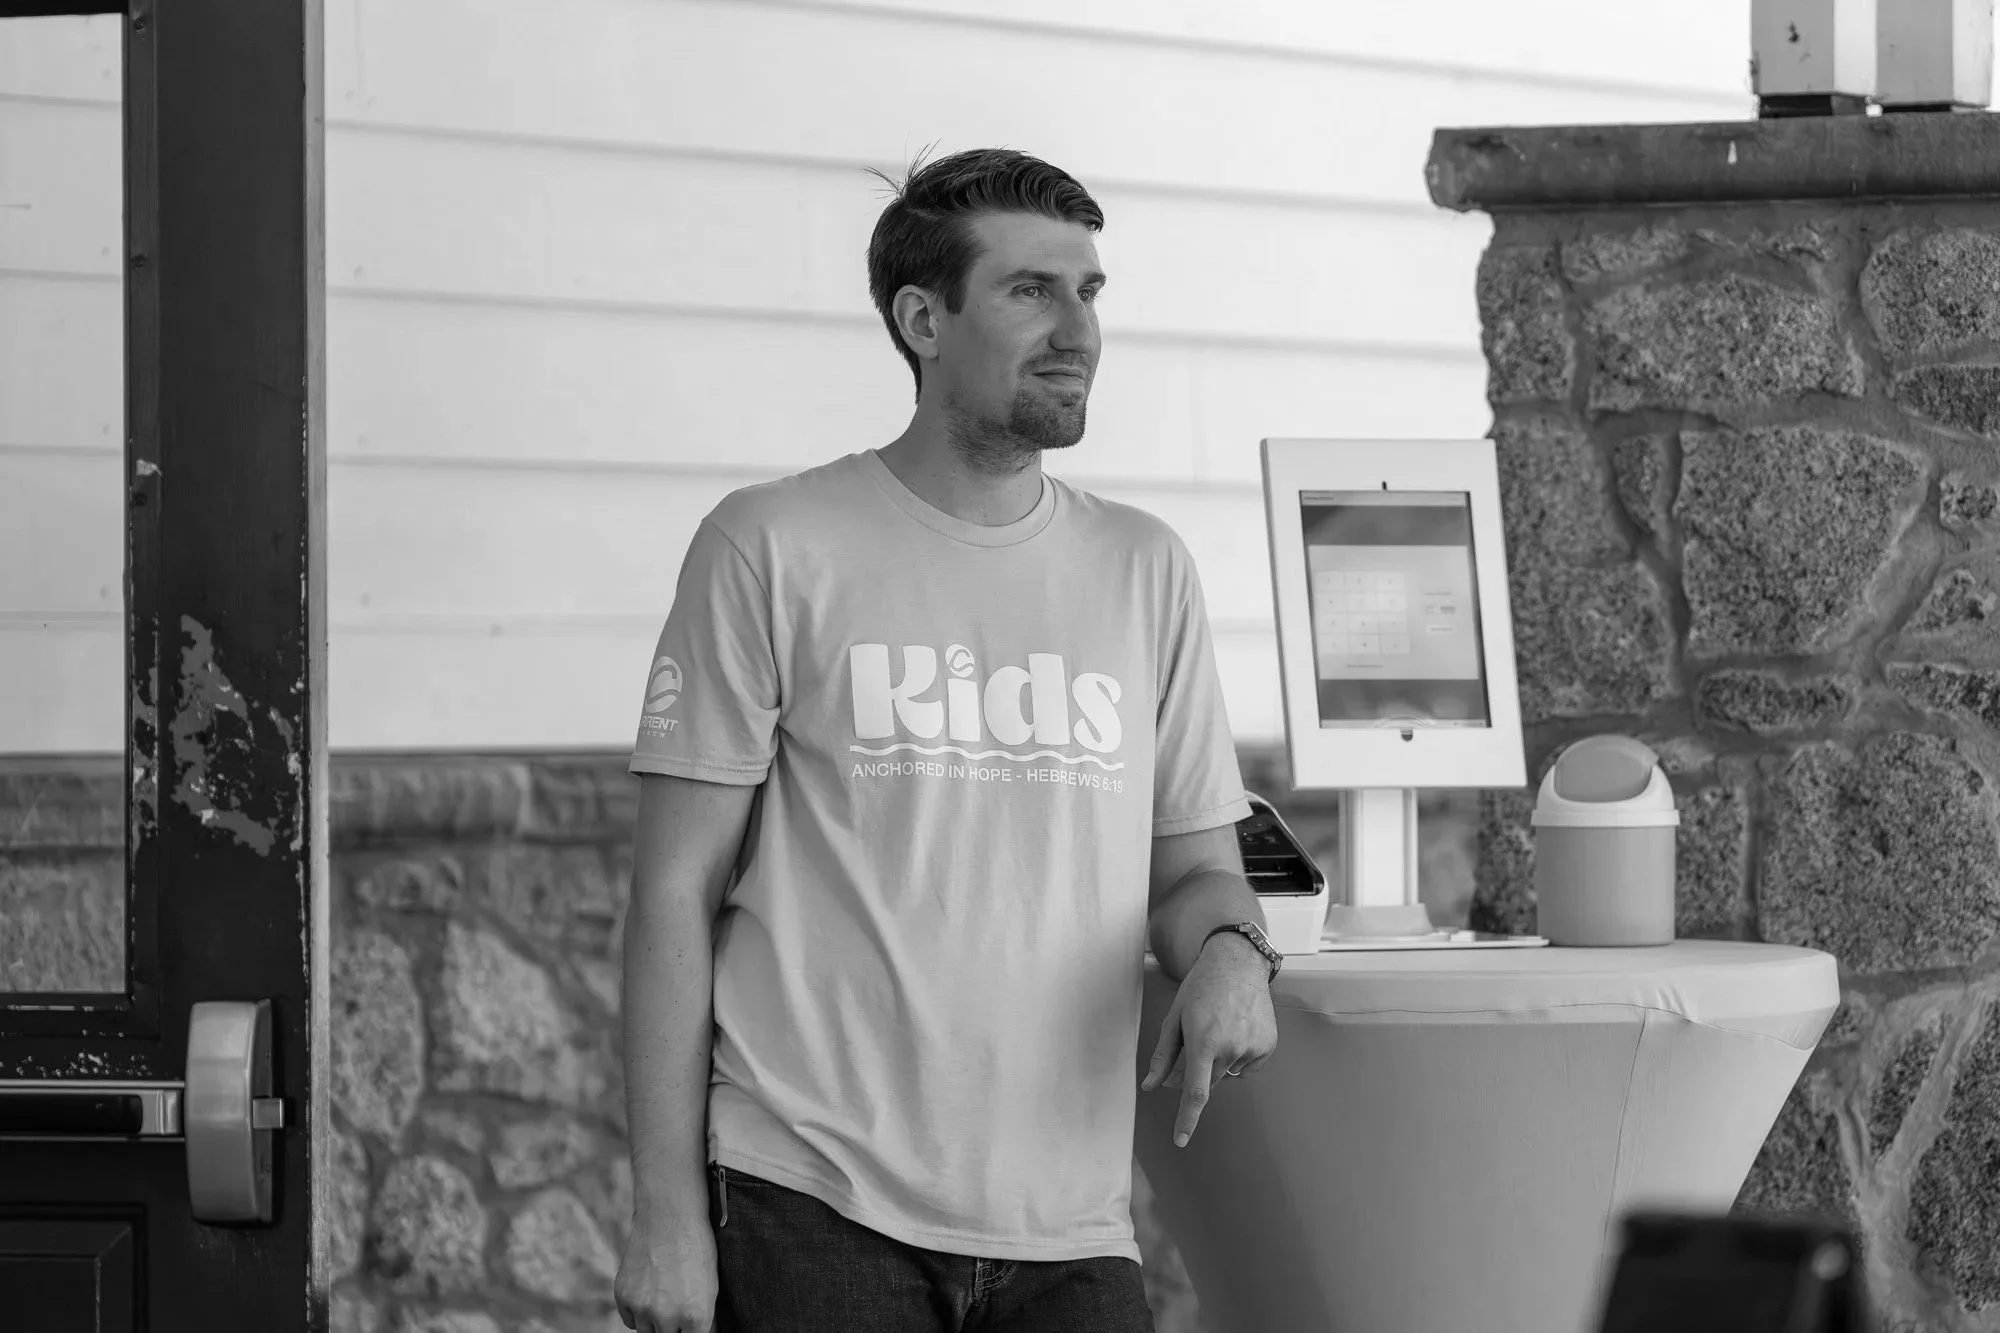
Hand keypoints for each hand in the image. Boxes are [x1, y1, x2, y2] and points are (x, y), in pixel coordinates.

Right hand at [615, 1209, 719, 1332]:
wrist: (670, 1216)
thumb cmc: (697, 1247)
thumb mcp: (711, 1285)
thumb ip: (704, 1318)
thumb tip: (700, 1332)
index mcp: (696, 1315)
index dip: (691, 1332)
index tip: (688, 1326)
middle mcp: (667, 1316)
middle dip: (674, 1329)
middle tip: (676, 1313)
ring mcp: (642, 1307)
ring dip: (655, 1324)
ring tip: (664, 1301)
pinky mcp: (623, 1296)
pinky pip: (630, 1320)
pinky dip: (638, 1314)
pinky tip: (649, 1295)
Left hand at [1139, 933, 1276, 1146]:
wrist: (1238, 964)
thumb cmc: (1200, 989)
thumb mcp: (1175, 1018)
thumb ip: (1163, 1056)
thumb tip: (1151, 1087)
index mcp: (1203, 1041)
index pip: (1195, 1092)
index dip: (1187, 1119)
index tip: (1180, 1141)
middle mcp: (1231, 1048)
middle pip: (1208, 1082)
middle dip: (1196, 1074)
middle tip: (1193, 1043)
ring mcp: (1252, 1047)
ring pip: (1227, 1074)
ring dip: (1219, 1061)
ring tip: (1220, 1026)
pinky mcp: (1268, 1046)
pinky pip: (1246, 1066)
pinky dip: (1239, 1056)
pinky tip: (1237, 1029)